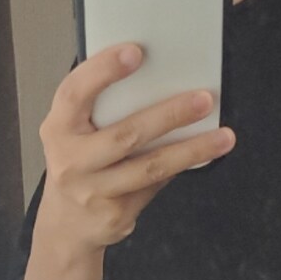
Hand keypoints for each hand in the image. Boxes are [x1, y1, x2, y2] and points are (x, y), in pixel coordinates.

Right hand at [36, 43, 235, 254]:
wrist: (66, 226)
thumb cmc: (77, 165)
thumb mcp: (73, 133)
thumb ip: (100, 110)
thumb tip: (160, 84)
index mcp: (58, 129)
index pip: (75, 93)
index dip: (103, 71)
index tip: (136, 53)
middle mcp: (71, 162)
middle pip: (126, 135)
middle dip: (169, 115)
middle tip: (204, 100)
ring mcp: (94, 193)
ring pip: (150, 168)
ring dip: (190, 151)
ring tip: (223, 137)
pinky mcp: (115, 216)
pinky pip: (154, 186)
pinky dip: (178, 168)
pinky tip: (201, 157)